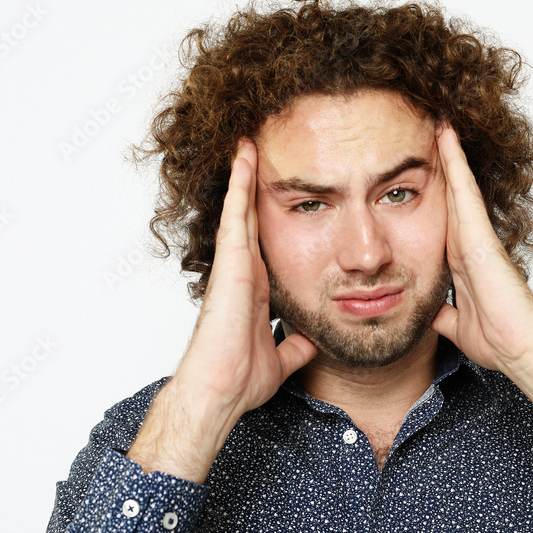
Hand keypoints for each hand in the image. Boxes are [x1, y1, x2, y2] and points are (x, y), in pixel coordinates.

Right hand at [127, 139, 317, 480]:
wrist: (221, 392)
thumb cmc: (240, 379)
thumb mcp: (282, 358)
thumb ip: (295, 347)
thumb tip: (311, 343)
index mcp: (258, 286)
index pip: (266, 239)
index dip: (269, 213)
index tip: (282, 190)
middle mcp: (246, 270)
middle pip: (252, 216)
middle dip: (257, 185)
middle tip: (262, 149)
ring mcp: (236, 264)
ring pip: (241, 207)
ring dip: (246, 174)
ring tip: (251, 139)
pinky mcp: (232, 263)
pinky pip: (236, 214)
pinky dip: (240, 184)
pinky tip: (245, 156)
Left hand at [430, 124, 532, 375]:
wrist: (519, 348)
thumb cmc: (498, 337)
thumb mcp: (454, 323)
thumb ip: (439, 312)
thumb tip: (423, 310)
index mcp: (460, 259)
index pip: (441, 215)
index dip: (432, 189)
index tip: (418, 167)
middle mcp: (468, 241)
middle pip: (450, 192)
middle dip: (440, 161)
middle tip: (428, 125)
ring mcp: (475, 235)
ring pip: (457, 183)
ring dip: (446, 150)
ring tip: (435, 117)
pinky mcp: (479, 236)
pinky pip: (464, 191)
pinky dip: (454, 163)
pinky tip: (444, 136)